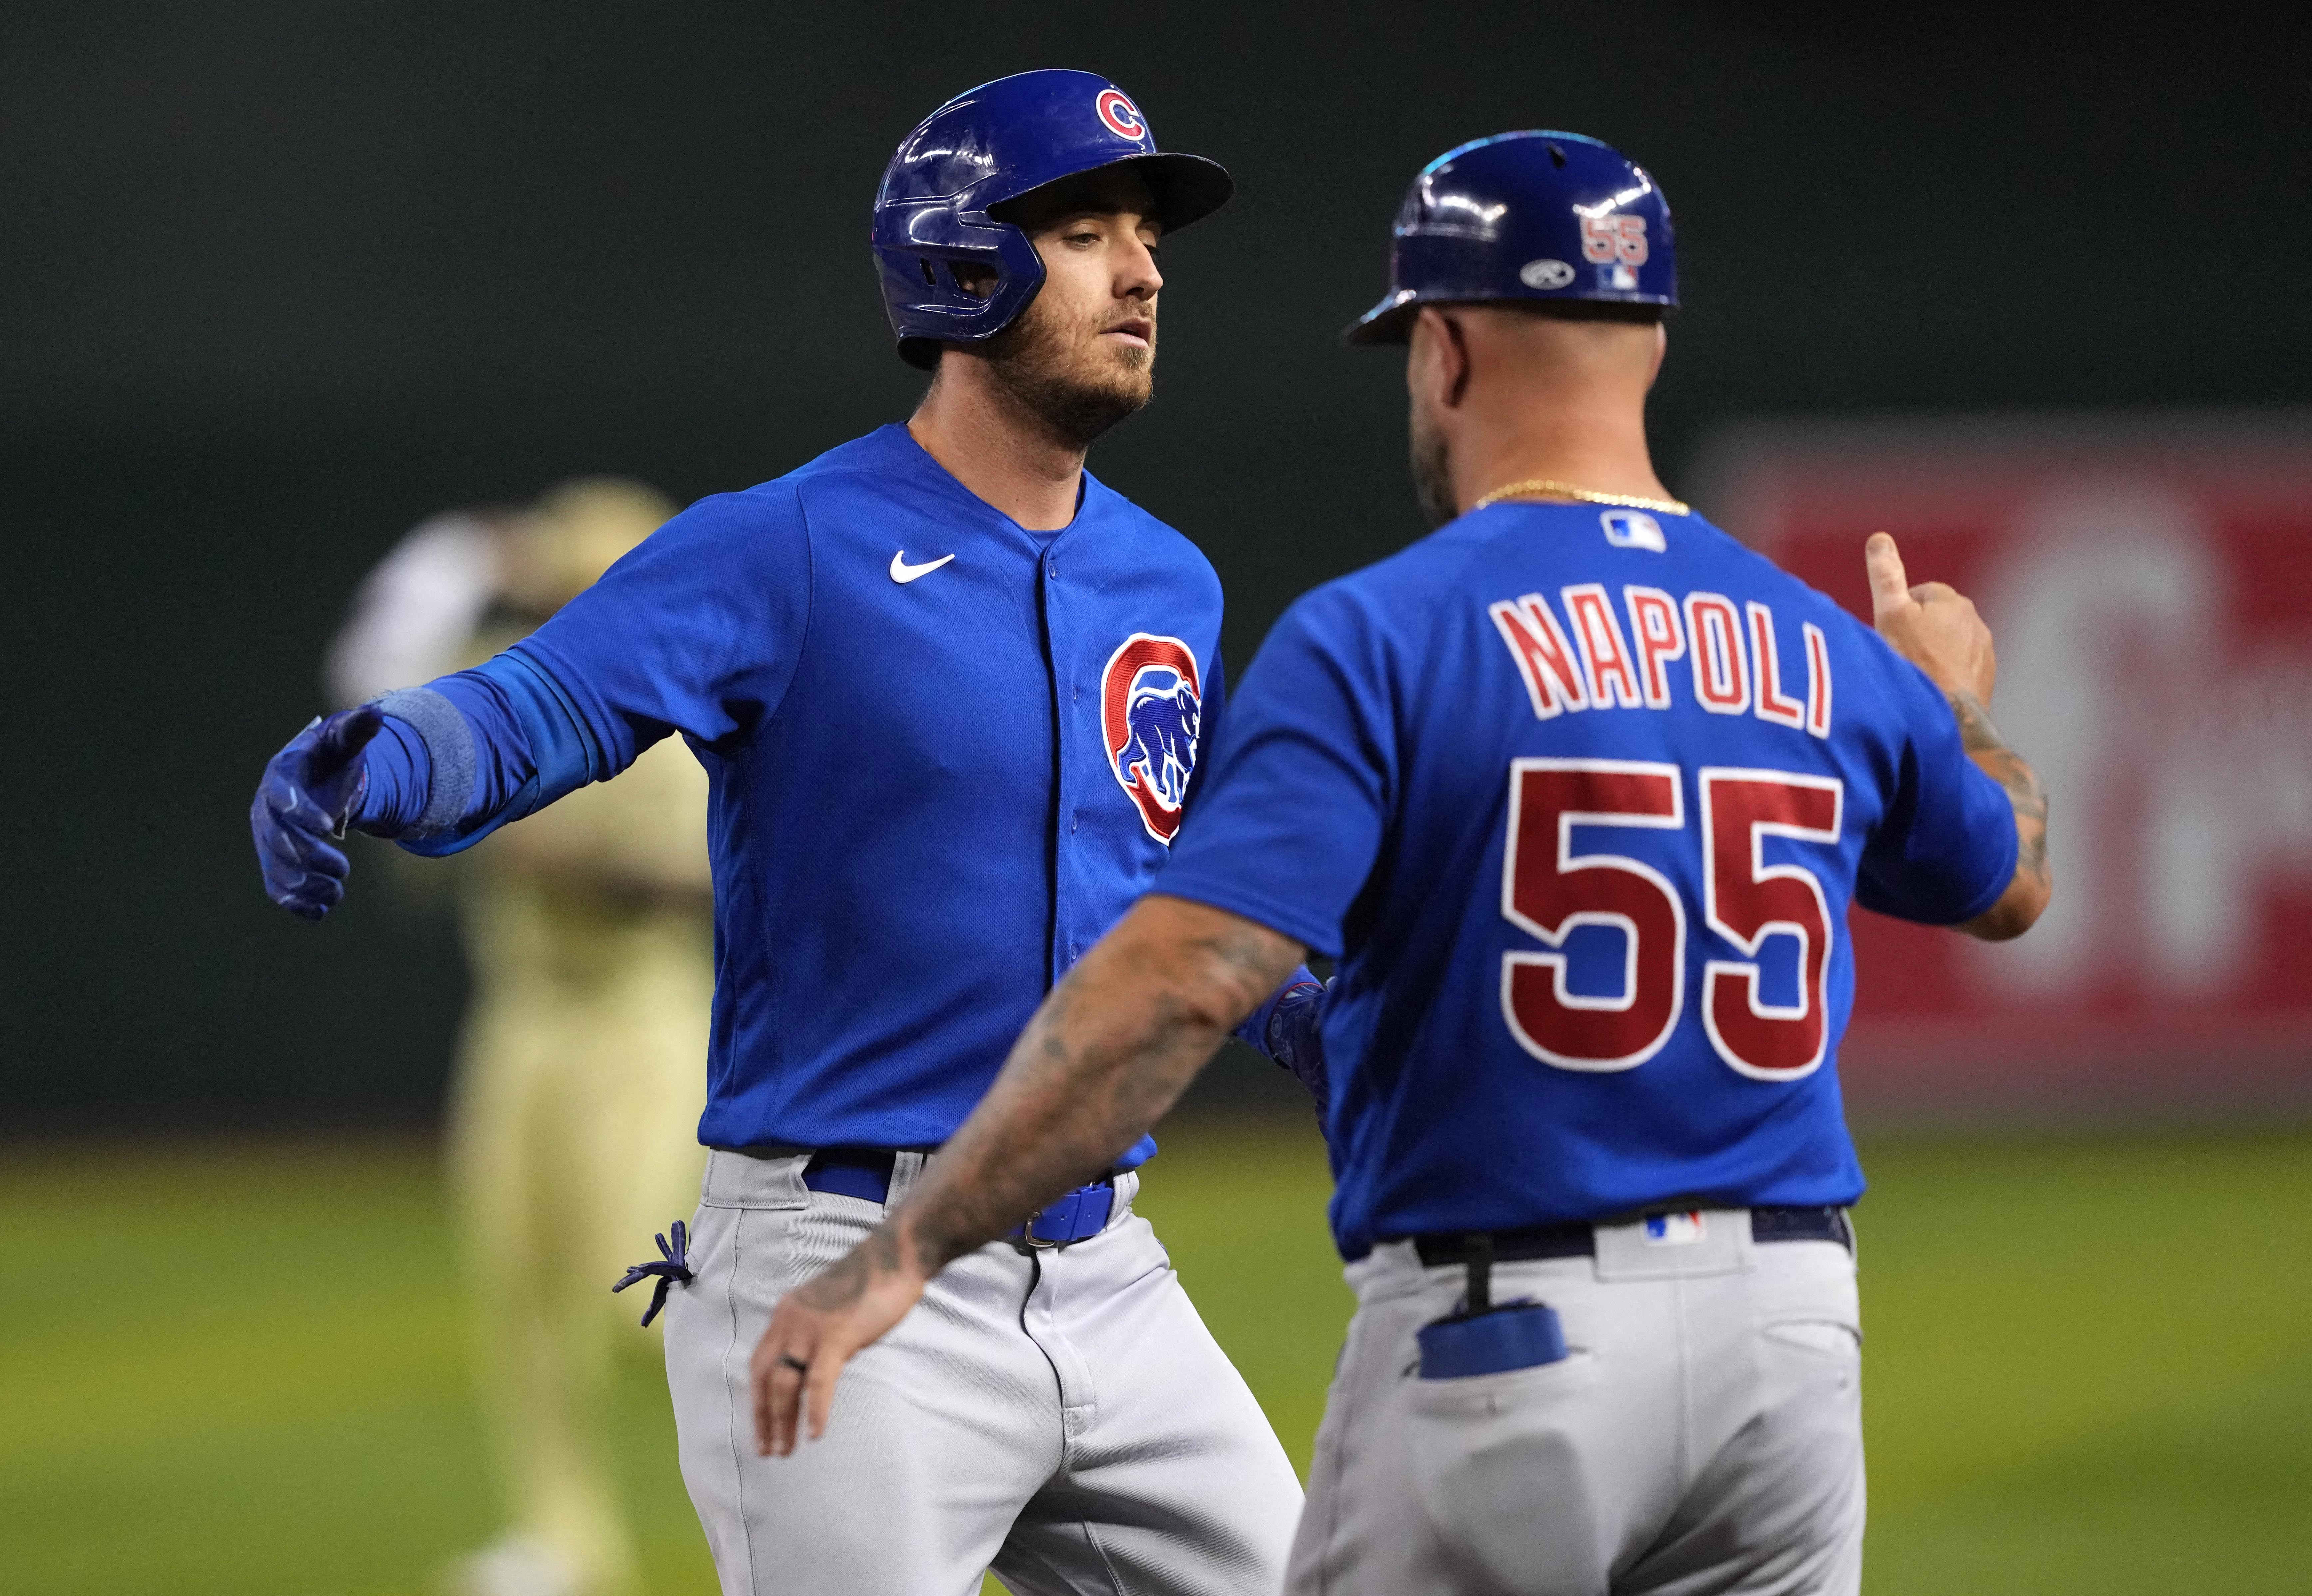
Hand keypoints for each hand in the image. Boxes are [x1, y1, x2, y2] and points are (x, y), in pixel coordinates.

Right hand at [251, 705, 383, 919]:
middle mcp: (266, 808)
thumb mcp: (345, 742)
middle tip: (344, 869)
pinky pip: (277, 886)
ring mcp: (266, 837)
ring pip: (277, 866)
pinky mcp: (273, 861)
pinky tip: (321, 912)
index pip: (283, 795)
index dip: (302, 811)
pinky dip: (296, 902)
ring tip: (338, 892)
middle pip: (279, 838)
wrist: (318, 781)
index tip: (330, 825)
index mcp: (281, 775)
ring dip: (306, 883)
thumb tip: (376, 712)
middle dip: (310, 856)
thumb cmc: (333, 759)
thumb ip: (357, 729)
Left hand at [749, 1226, 930, 1456]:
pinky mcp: (835, 1335)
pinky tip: (815, 1433)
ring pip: (785, 1383)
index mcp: (786, 1314)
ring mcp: (810, 1328)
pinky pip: (819, 1380)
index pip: (760, 1364)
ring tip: (786, 1449)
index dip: (757, 1398)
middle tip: (767, 1450)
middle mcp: (789, 1321)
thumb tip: (814, 1369)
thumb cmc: (869, 1282)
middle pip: (766, 1377)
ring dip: (783, 1420)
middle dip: (763, 1417)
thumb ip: (815, 1335)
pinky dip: (815, 1409)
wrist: (895, 1255)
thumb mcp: (828, 1308)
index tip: (760, 1427)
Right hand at [1865, 532, 1996, 706]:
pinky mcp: (1986, 679)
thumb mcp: (1890, 615)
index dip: (1901, 610)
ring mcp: (1984, 652)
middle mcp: (1976, 622)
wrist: (1945, 716)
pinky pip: (1961, 667)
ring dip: (1934, 652)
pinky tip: (1929, 688)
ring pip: (1951, 643)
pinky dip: (1946, 673)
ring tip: (1913, 674)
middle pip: (1938, 618)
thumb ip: (1886, 576)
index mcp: (1954, 602)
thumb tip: (1880, 537)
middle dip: (1920, 630)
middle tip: (1898, 654)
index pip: (1922, 593)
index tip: (1888, 632)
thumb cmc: (1913, 663)